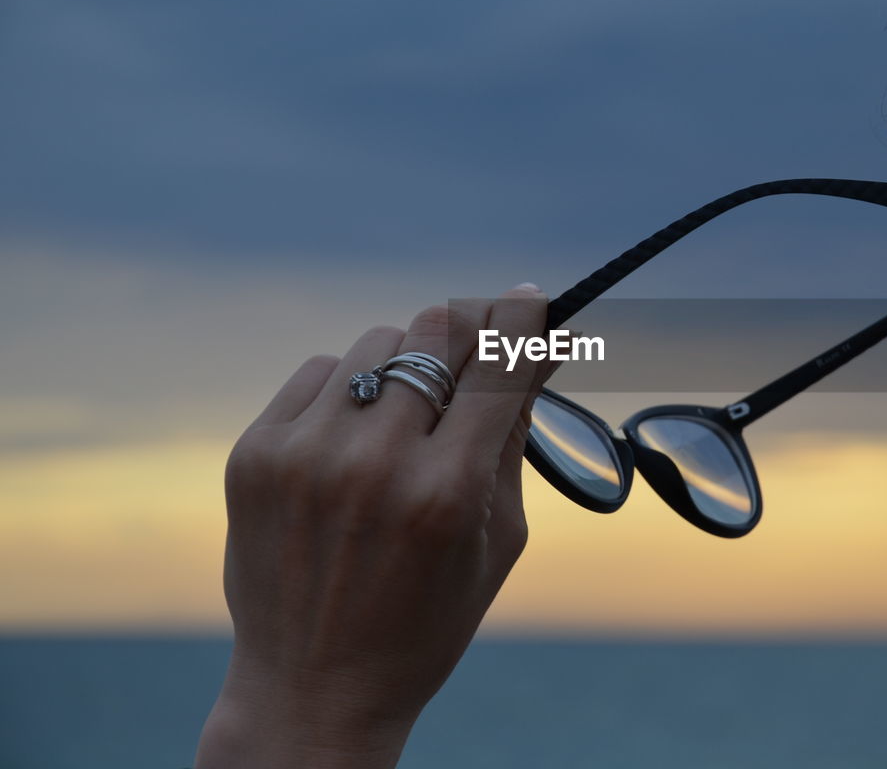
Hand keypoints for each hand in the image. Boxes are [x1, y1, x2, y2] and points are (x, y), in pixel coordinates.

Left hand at [194, 283, 553, 768]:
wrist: (314, 688)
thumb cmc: (427, 620)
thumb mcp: (497, 540)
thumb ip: (513, 439)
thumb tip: (532, 352)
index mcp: (446, 492)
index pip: (499, 363)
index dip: (524, 319)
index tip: (531, 298)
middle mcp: (373, 463)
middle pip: (435, 330)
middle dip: (467, 331)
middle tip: (474, 351)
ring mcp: (305, 455)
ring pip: (377, 343)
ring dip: (407, 364)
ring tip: (408, 414)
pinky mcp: (254, 454)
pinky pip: (319, 373)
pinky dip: (349, 390)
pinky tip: (354, 437)